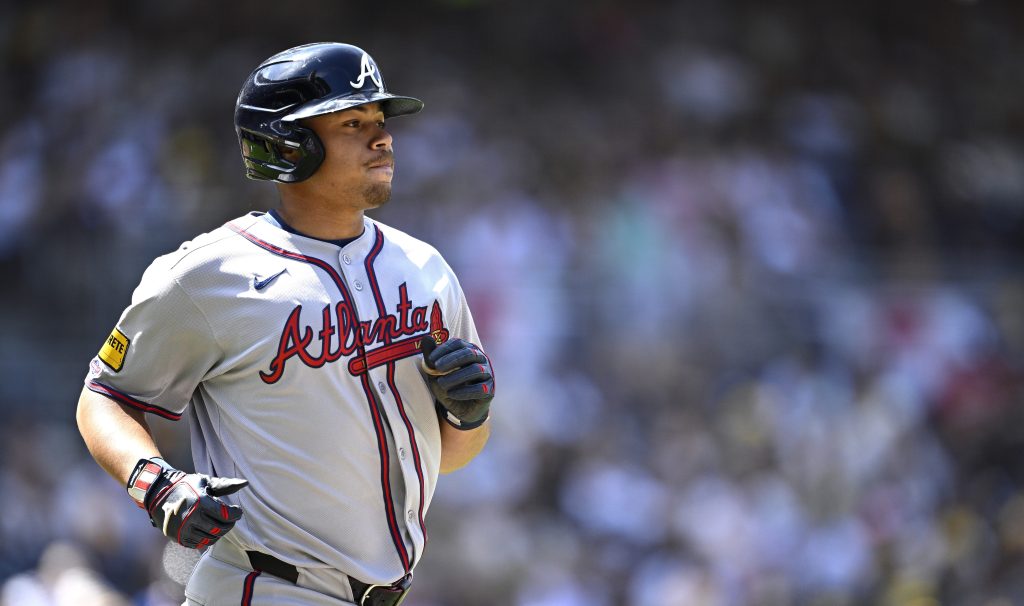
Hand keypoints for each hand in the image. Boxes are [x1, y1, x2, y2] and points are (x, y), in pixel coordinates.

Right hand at [127, 458, 247, 548]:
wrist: (159, 494)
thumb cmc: (186, 486)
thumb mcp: (205, 482)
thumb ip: (225, 485)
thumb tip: (245, 483)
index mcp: (201, 503)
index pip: (226, 515)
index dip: (236, 514)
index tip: (237, 512)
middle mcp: (192, 518)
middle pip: (220, 529)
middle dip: (229, 525)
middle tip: (230, 519)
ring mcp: (184, 530)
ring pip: (211, 539)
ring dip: (219, 533)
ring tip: (220, 524)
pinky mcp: (178, 538)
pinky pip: (199, 544)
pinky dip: (207, 539)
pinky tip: (208, 530)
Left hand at [420, 336, 493, 429]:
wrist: (460, 409)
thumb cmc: (449, 385)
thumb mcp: (437, 373)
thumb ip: (431, 357)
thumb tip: (426, 338)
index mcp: (468, 350)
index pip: (458, 343)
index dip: (444, 349)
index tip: (431, 359)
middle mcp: (480, 359)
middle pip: (469, 353)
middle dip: (452, 360)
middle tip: (437, 368)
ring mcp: (487, 374)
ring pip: (475, 370)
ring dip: (456, 376)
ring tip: (441, 383)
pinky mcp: (489, 390)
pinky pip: (479, 388)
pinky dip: (463, 391)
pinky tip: (451, 394)